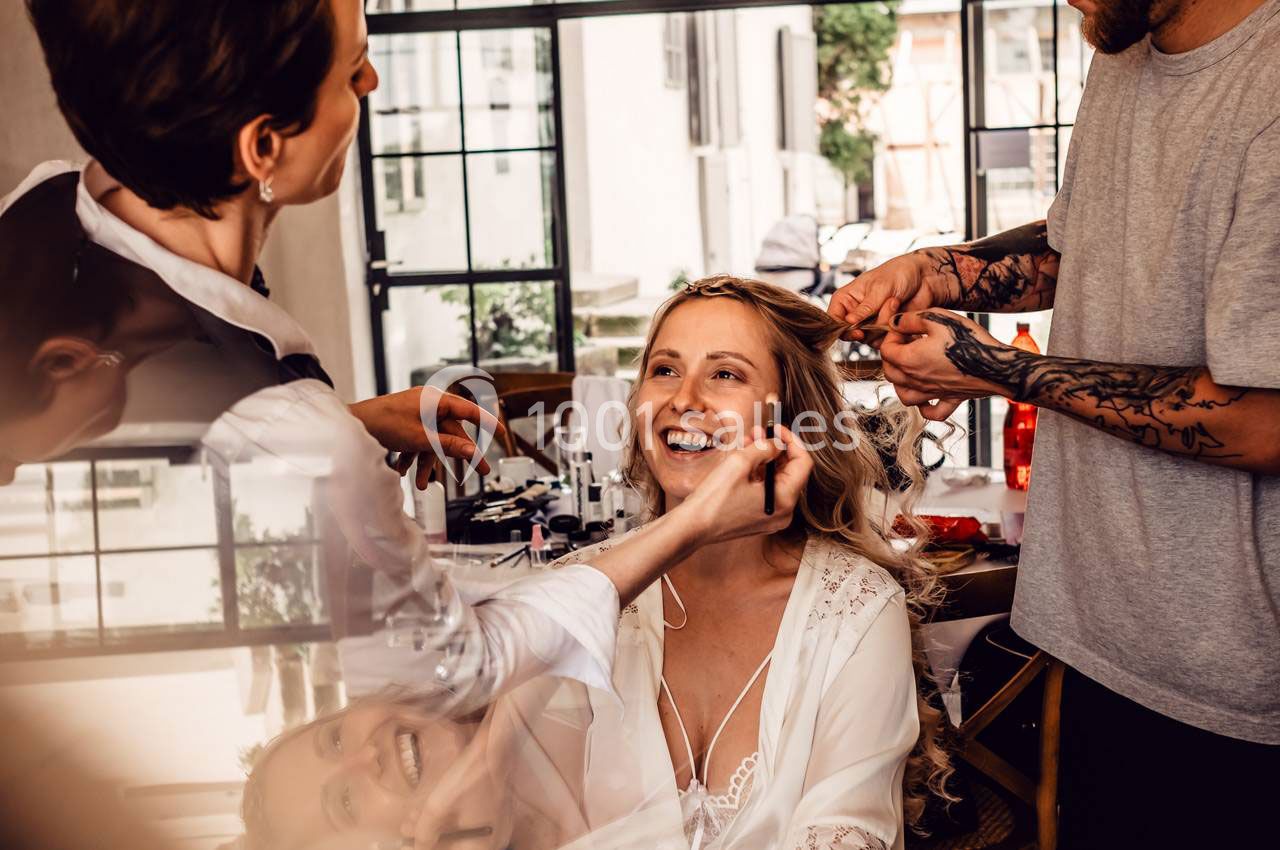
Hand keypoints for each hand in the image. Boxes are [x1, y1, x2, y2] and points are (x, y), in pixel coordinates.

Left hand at [350, 387, 506, 488]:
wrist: (349, 425)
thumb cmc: (383, 424)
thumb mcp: (420, 438)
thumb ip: (449, 445)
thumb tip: (473, 451)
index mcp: (435, 400)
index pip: (469, 410)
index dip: (487, 422)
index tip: (502, 433)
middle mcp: (428, 403)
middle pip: (452, 431)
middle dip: (456, 456)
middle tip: (480, 472)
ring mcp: (415, 412)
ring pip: (432, 440)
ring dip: (427, 463)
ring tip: (421, 485)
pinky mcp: (404, 421)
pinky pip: (417, 440)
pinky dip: (413, 456)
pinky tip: (405, 473)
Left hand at [400, 724, 505, 849]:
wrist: (494, 745)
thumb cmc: (470, 776)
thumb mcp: (439, 806)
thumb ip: (425, 832)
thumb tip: (418, 846)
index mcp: (485, 844)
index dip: (429, 849)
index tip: (410, 845)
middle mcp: (493, 838)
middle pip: (456, 845)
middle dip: (429, 838)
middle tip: (407, 833)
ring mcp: (495, 822)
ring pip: (459, 831)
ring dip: (435, 826)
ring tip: (411, 820)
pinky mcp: (493, 807)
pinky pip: (468, 818)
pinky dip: (448, 816)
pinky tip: (428, 809)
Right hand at [676, 425, 813, 542]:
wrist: (693, 528)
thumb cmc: (714, 499)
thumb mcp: (740, 463)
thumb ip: (764, 448)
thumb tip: (777, 443)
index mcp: (784, 500)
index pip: (803, 463)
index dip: (791, 441)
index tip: (777, 429)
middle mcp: (784, 512)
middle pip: (790, 472)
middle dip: (776, 448)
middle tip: (759, 432)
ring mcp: (772, 517)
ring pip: (777, 480)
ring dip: (765, 459)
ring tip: (748, 442)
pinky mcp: (760, 518)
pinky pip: (767, 491)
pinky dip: (759, 474)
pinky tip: (744, 459)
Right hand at [827, 251, 948, 342]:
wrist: (924, 278)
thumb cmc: (898, 274)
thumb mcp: (879, 288)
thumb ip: (864, 308)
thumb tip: (848, 323)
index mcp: (845, 299)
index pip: (833, 320)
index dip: (841, 329)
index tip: (858, 332)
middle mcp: (854, 313)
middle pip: (850, 333)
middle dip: (868, 325)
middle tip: (881, 310)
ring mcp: (868, 323)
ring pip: (868, 338)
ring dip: (883, 324)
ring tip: (894, 302)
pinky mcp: (883, 331)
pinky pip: (882, 341)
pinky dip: (892, 330)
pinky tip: (899, 312)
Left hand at [879, 310, 1006, 421]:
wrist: (997, 365)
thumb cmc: (968, 340)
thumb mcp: (938, 318)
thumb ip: (911, 320)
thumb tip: (894, 322)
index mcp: (910, 360)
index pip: (885, 350)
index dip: (891, 336)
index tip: (904, 327)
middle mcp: (916, 381)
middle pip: (890, 373)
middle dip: (893, 356)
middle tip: (907, 342)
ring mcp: (933, 393)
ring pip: (904, 395)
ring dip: (901, 383)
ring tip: (912, 368)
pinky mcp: (950, 400)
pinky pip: (931, 411)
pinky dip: (925, 406)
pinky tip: (928, 396)